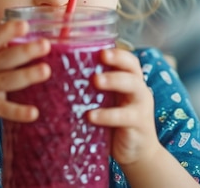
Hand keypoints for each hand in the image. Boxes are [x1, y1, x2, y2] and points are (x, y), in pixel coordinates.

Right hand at [0, 20, 51, 134]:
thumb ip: (17, 54)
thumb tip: (52, 42)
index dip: (9, 30)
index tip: (25, 24)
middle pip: (6, 57)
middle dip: (25, 50)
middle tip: (45, 44)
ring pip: (7, 80)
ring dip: (27, 75)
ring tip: (45, 71)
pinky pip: (4, 108)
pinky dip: (18, 111)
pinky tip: (34, 112)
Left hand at [88, 48, 158, 165]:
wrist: (136, 152)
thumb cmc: (115, 121)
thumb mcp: (106, 101)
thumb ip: (93, 87)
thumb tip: (58, 69)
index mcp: (130, 80)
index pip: (128, 60)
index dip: (116, 52)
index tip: (100, 48)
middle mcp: (139, 89)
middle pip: (132, 69)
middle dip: (117, 60)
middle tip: (100, 57)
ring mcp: (141, 106)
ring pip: (133, 87)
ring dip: (114, 81)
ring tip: (95, 81)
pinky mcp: (139, 125)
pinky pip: (124, 116)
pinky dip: (107, 115)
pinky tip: (90, 116)